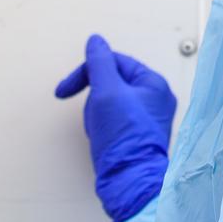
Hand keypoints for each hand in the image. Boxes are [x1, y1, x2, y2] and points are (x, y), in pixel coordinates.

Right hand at [56, 34, 176, 221]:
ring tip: (100, 130)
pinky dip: (102, 127)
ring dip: (96, 114)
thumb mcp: (107, 91)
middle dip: (94, 98)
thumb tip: (96, 41)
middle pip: (111, 83)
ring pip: (109, 103)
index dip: (88, 72)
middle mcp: (155, 99)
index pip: (114, 62)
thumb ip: (99, 62)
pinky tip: (102, 139)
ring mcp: (147, 118)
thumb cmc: (124, 139)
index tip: (66, 88)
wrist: (128, 180)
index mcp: (154, 83)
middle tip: (93, 113)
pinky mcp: (138, 135)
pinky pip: (113, 121)